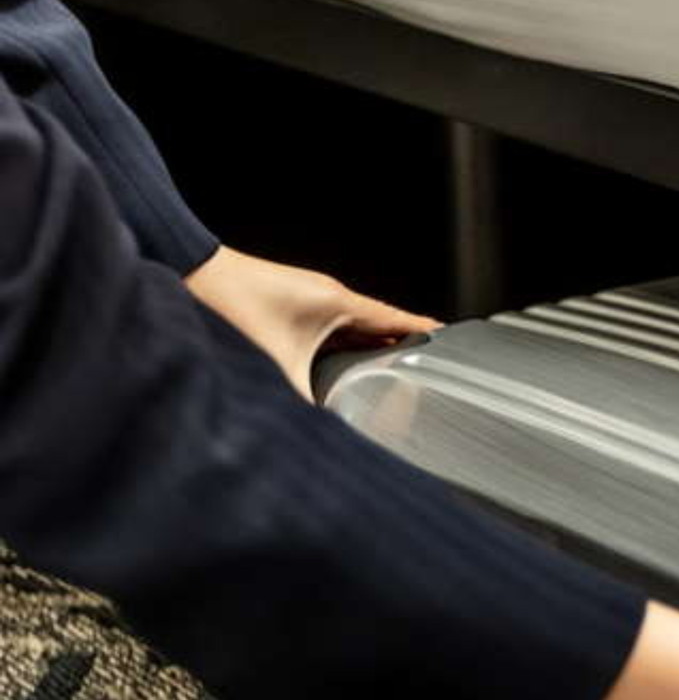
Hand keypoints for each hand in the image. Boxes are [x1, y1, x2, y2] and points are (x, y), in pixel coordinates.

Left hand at [184, 245, 438, 399]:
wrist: (205, 275)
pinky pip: (340, 323)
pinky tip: (348, 360)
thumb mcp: (280, 361)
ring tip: (390, 369)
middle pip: (384, 324)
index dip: (427, 332)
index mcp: (343, 303)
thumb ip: (305, 394)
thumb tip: (321, 423)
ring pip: (360, 325)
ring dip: (374, 344)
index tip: (451, 342)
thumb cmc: (239, 306)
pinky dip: (350, 341)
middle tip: (421, 369)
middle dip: (403, 346)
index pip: (400, 319)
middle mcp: (337, 296)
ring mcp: (320, 297)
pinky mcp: (305, 301)